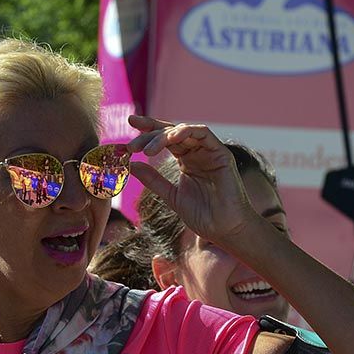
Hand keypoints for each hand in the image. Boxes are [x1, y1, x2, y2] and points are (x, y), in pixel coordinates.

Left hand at [125, 115, 255, 245]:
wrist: (224, 230)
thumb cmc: (203, 216)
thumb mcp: (171, 195)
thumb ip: (153, 179)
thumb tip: (131, 165)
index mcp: (186, 160)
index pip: (164, 138)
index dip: (147, 130)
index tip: (129, 123)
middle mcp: (197, 152)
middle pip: (170, 132)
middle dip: (149, 135)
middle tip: (131, 147)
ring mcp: (209, 151)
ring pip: (184, 131)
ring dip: (163, 136)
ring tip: (148, 150)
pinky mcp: (221, 153)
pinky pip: (203, 133)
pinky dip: (186, 131)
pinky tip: (170, 138)